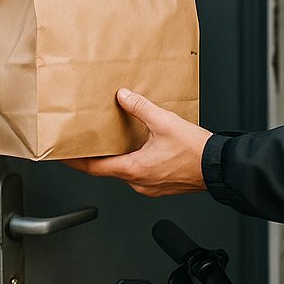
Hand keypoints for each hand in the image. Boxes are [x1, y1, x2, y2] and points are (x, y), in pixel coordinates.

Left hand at [64, 88, 209, 195]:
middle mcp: (139, 183)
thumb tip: (123, 97)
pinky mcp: (162, 186)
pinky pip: (142, 174)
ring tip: (121, 140)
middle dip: (101, 155)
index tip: (64, 155)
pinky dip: (138, 162)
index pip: (94, 168)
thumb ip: (140, 108)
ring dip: (122, 158)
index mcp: (133, 170)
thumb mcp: (164, 122)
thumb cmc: (195, 152)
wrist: (219, 167)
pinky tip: (146, 149)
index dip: (76, 161)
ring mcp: (151, 187)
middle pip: (109, 169)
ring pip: (128, 172)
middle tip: (93, 141)